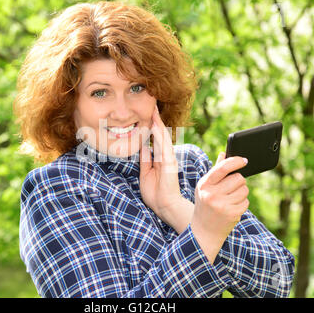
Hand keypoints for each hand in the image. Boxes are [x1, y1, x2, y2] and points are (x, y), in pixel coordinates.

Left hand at [139, 106, 188, 232]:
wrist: (164, 206)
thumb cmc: (155, 193)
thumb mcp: (145, 173)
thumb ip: (145, 160)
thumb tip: (143, 147)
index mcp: (160, 159)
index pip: (156, 139)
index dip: (151, 127)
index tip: (148, 115)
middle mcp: (165, 156)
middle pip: (160, 135)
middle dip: (156, 120)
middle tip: (152, 106)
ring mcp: (168, 159)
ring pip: (163, 138)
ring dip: (158, 124)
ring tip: (154, 111)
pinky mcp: (169, 163)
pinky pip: (164, 146)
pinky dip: (160, 136)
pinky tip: (156, 127)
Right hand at [191, 153, 248, 262]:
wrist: (203, 231)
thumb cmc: (205, 205)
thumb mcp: (205, 188)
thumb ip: (215, 170)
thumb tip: (224, 153)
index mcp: (204, 185)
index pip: (223, 168)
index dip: (236, 161)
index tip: (244, 160)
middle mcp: (212, 194)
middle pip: (238, 178)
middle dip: (239, 181)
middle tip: (231, 188)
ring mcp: (222, 205)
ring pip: (244, 190)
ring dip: (241, 193)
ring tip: (230, 200)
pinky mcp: (232, 214)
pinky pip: (246, 202)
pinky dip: (242, 204)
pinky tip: (232, 208)